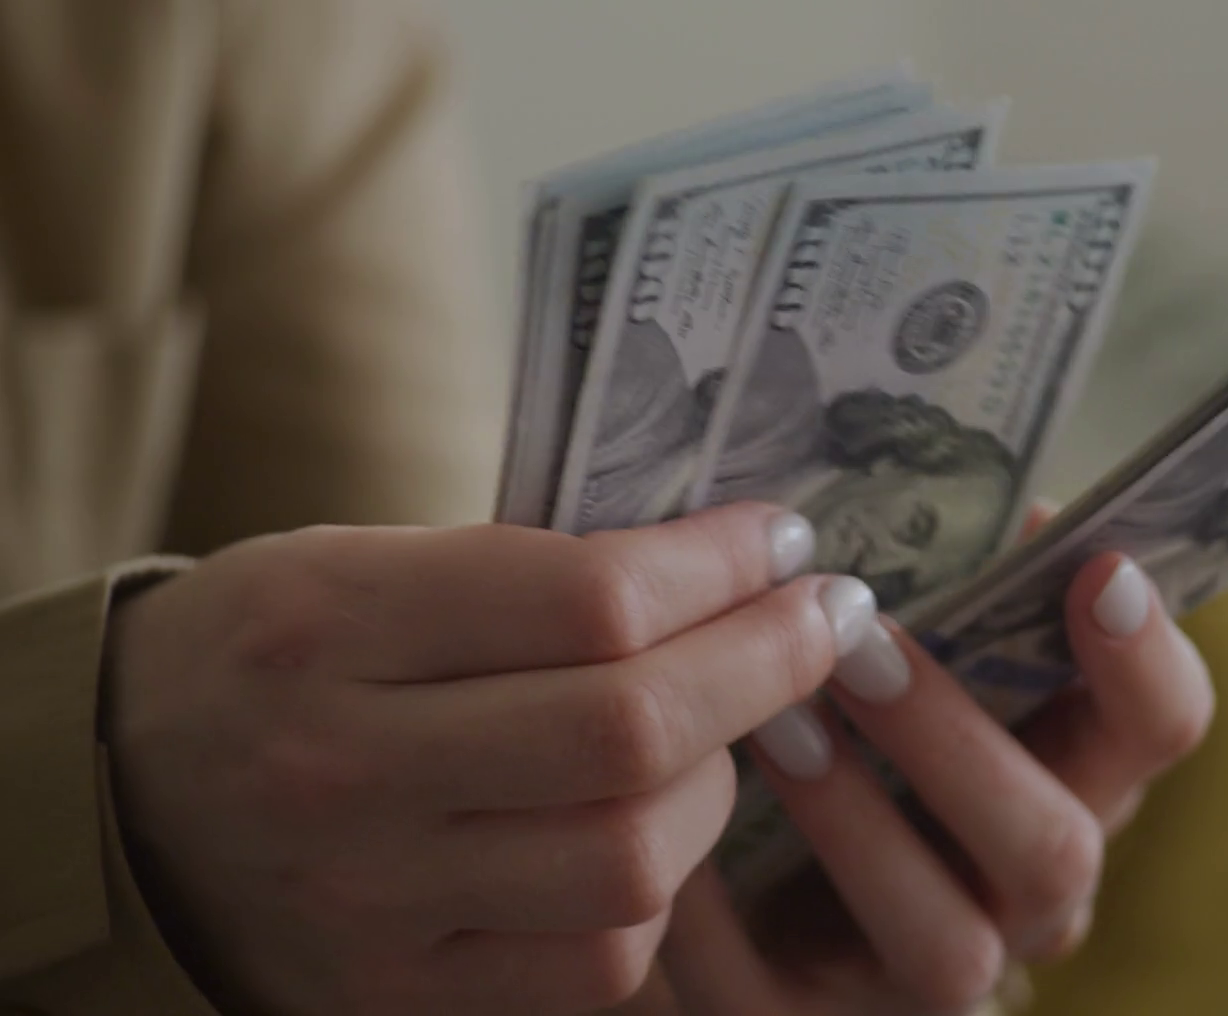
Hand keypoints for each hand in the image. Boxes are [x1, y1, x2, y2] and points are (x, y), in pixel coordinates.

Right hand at [105, 504, 877, 1015]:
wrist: (123, 801)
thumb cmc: (275, 652)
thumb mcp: (361, 560)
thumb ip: (530, 570)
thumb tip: (733, 565)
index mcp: (332, 627)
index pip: (589, 598)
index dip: (721, 566)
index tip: (785, 540)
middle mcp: (347, 774)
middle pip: (631, 730)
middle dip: (765, 665)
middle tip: (822, 619)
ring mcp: (374, 905)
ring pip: (635, 856)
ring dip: (720, 781)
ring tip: (721, 727)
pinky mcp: (400, 996)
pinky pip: (599, 961)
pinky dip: (658, 891)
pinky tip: (653, 828)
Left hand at [649, 507, 1215, 1014]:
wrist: (759, 923)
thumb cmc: (860, 754)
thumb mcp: (926, 682)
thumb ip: (973, 613)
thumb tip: (1029, 509)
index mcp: (1072, 787)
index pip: (1160, 733)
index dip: (1145, 658)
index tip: (1097, 568)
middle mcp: (1026, 904)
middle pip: (1055, 848)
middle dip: (956, 739)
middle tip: (856, 641)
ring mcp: (926, 984)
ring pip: (946, 944)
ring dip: (857, 823)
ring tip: (774, 726)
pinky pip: (774, 1001)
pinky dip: (720, 925)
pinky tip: (674, 840)